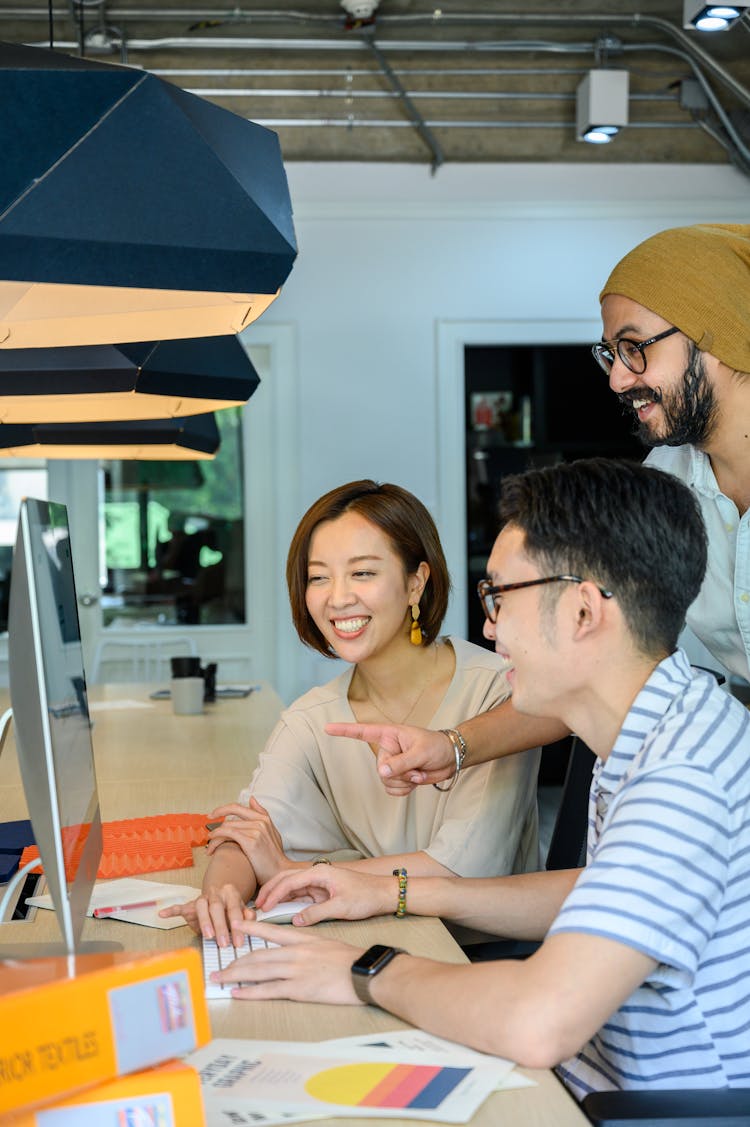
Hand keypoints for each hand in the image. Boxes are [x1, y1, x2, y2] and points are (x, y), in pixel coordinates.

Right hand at [159, 881, 251, 947]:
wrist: (218, 896)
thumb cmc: (231, 908)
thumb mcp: (242, 910)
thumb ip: (247, 915)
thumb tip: (250, 919)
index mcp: (230, 893)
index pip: (235, 909)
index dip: (237, 926)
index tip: (239, 942)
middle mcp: (215, 893)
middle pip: (217, 908)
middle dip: (221, 927)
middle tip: (224, 944)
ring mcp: (201, 899)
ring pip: (201, 907)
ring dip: (205, 922)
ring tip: (208, 936)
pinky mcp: (189, 906)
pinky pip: (180, 907)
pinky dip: (171, 910)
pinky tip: (163, 914)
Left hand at [206, 798, 295, 884]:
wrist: (280, 872)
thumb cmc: (274, 857)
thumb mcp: (272, 832)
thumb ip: (262, 815)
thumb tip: (252, 799)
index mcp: (264, 818)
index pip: (238, 807)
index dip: (223, 809)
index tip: (214, 814)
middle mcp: (260, 821)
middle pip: (231, 814)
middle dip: (217, 815)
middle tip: (208, 823)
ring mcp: (256, 830)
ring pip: (227, 826)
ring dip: (214, 835)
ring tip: (209, 844)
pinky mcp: (251, 841)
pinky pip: (228, 834)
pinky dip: (216, 839)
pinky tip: (211, 847)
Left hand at [209, 920, 365, 1004]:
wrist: (364, 972)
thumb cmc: (352, 960)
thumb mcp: (328, 944)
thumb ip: (310, 946)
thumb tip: (297, 951)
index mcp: (303, 939)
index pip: (271, 932)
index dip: (251, 928)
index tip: (235, 924)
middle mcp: (295, 952)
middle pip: (258, 955)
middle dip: (235, 962)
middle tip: (219, 967)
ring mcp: (295, 970)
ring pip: (258, 971)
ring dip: (236, 976)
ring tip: (220, 979)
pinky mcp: (299, 988)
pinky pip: (268, 990)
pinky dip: (250, 991)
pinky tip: (238, 992)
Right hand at [255, 865, 397, 923]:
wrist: (384, 894)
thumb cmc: (366, 896)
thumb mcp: (341, 907)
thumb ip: (317, 913)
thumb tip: (297, 921)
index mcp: (320, 873)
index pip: (290, 880)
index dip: (274, 893)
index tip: (263, 906)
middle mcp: (317, 875)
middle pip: (287, 879)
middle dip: (270, 890)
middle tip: (256, 905)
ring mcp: (319, 884)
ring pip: (292, 887)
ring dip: (278, 896)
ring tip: (264, 909)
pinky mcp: (322, 893)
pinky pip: (301, 896)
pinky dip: (289, 902)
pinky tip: (280, 910)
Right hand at [325, 722, 455, 792]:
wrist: (450, 758)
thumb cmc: (437, 747)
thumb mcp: (420, 752)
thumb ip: (400, 763)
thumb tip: (381, 773)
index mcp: (390, 735)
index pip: (363, 732)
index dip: (344, 731)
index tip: (327, 728)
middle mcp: (387, 750)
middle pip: (381, 768)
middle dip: (400, 773)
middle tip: (417, 767)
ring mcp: (392, 765)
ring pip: (386, 782)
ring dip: (404, 782)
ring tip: (418, 772)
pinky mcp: (398, 778)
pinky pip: (393, 790)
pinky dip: (405, 789)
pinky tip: (415, 780)